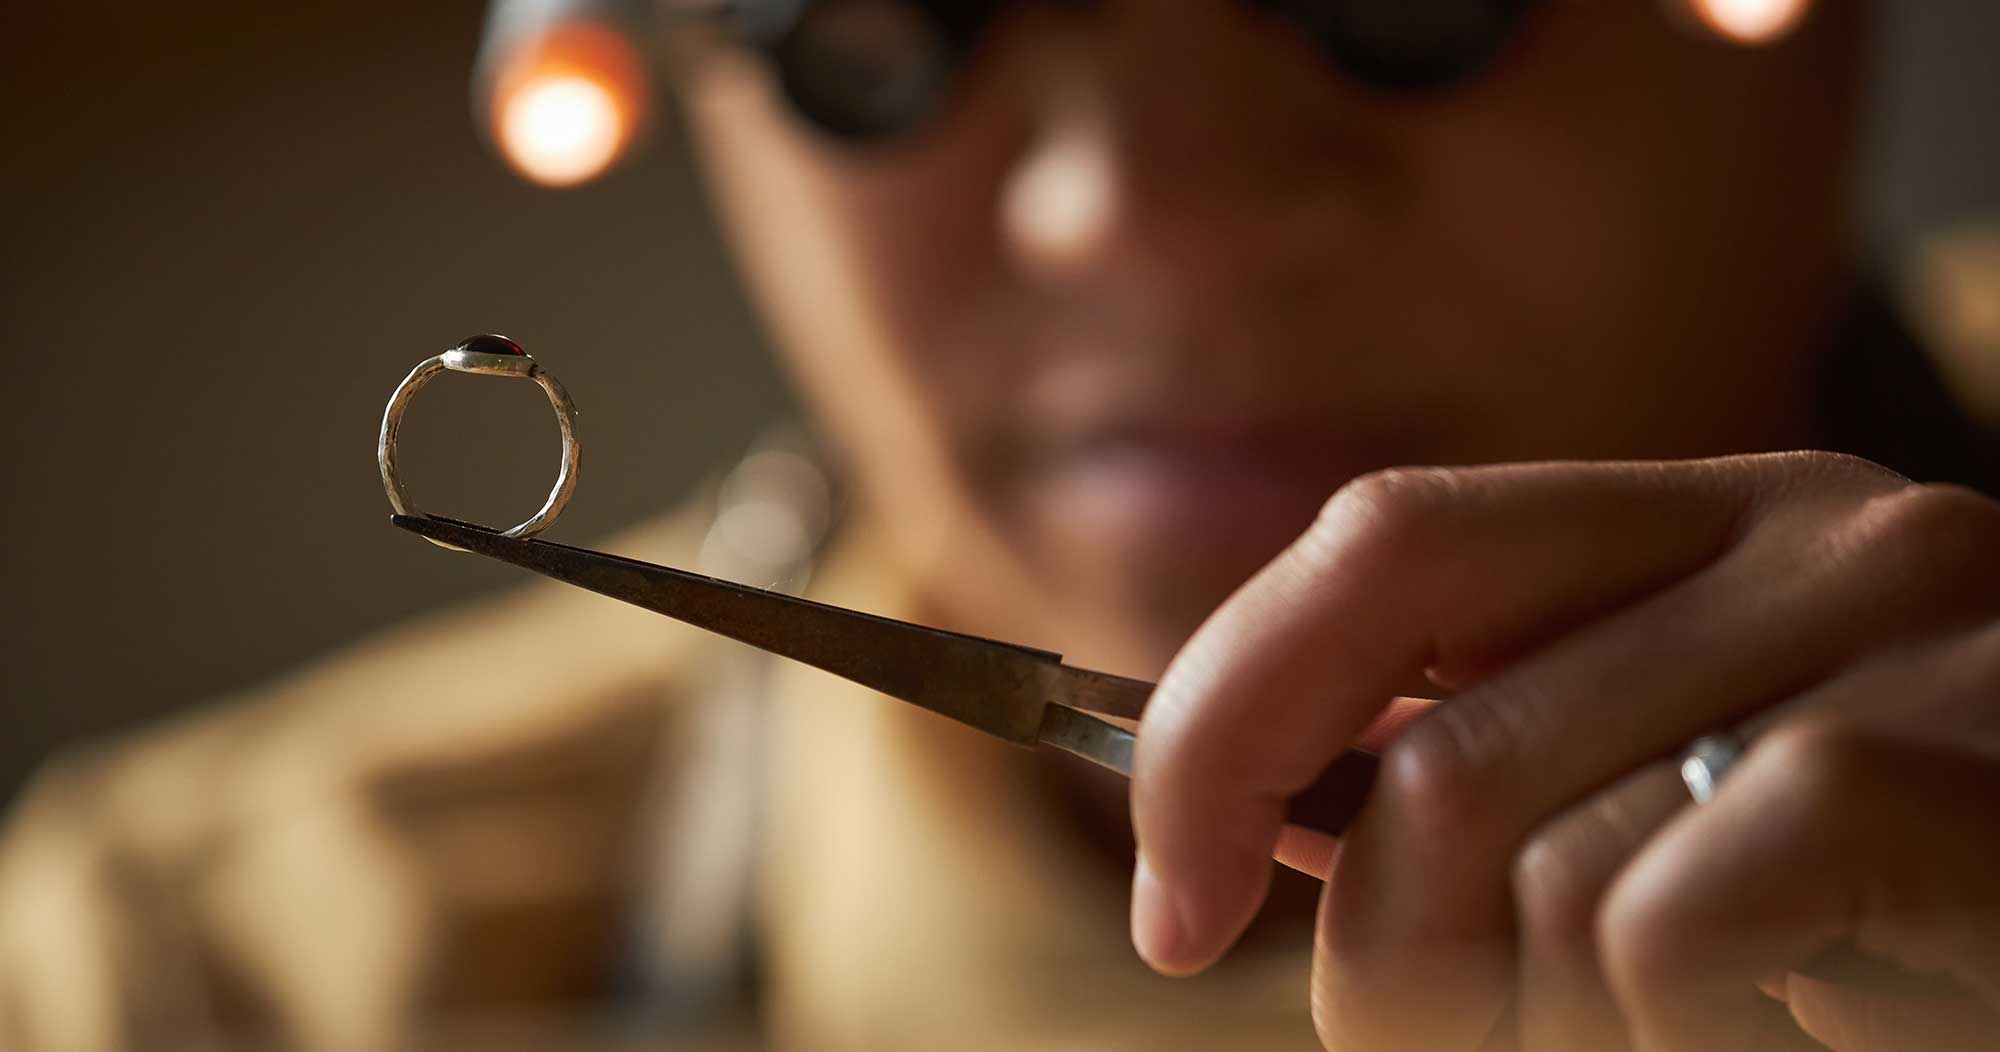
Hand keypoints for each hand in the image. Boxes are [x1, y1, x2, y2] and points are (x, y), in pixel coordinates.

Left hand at [1128, 453, 1999, 1051]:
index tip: (1173, 897)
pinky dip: (1666, 1024)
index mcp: (1703, 519)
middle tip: (1407, 1050)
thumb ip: (1495, 767)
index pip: (1378, 544)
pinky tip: (1771, 1030)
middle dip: (1369, 956)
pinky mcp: (1985, 770)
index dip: (1221, 718)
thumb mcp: (1670, 793)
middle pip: (1429, 749)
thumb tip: (1259, 817)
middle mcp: (1813, 530)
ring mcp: (1920, 631)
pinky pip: (1680, 915)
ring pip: (1538, 860)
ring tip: (1634, 1045)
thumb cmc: (1894, 906)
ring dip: (1520, 1025)